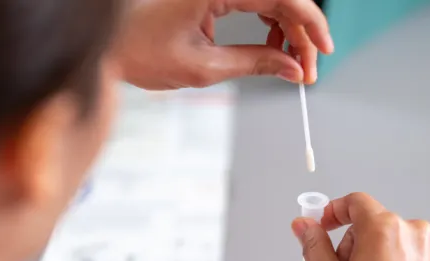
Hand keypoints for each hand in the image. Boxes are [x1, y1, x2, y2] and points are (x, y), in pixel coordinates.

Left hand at [115, 0, 332, 89]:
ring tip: (289, 62)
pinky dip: (269, 21)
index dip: (310, 24)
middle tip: (306, 70)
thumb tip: (291, 69)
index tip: (322, 52)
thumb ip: (254, 64)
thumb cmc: (142, 52)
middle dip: (301, 33)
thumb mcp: (203, 67)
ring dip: (287, 27)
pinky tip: (272, 45)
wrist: (107, 45)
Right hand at [291, 193, 429, 260]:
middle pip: (374, 224)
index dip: (334, 211)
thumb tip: (304, 225)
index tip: (324, 226)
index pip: (356, 202)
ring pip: (394, 243)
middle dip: (353, 245)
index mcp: (385, 230)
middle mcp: (416, 234)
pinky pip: (413, 260)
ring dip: (376, 258)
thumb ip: (312, 246)